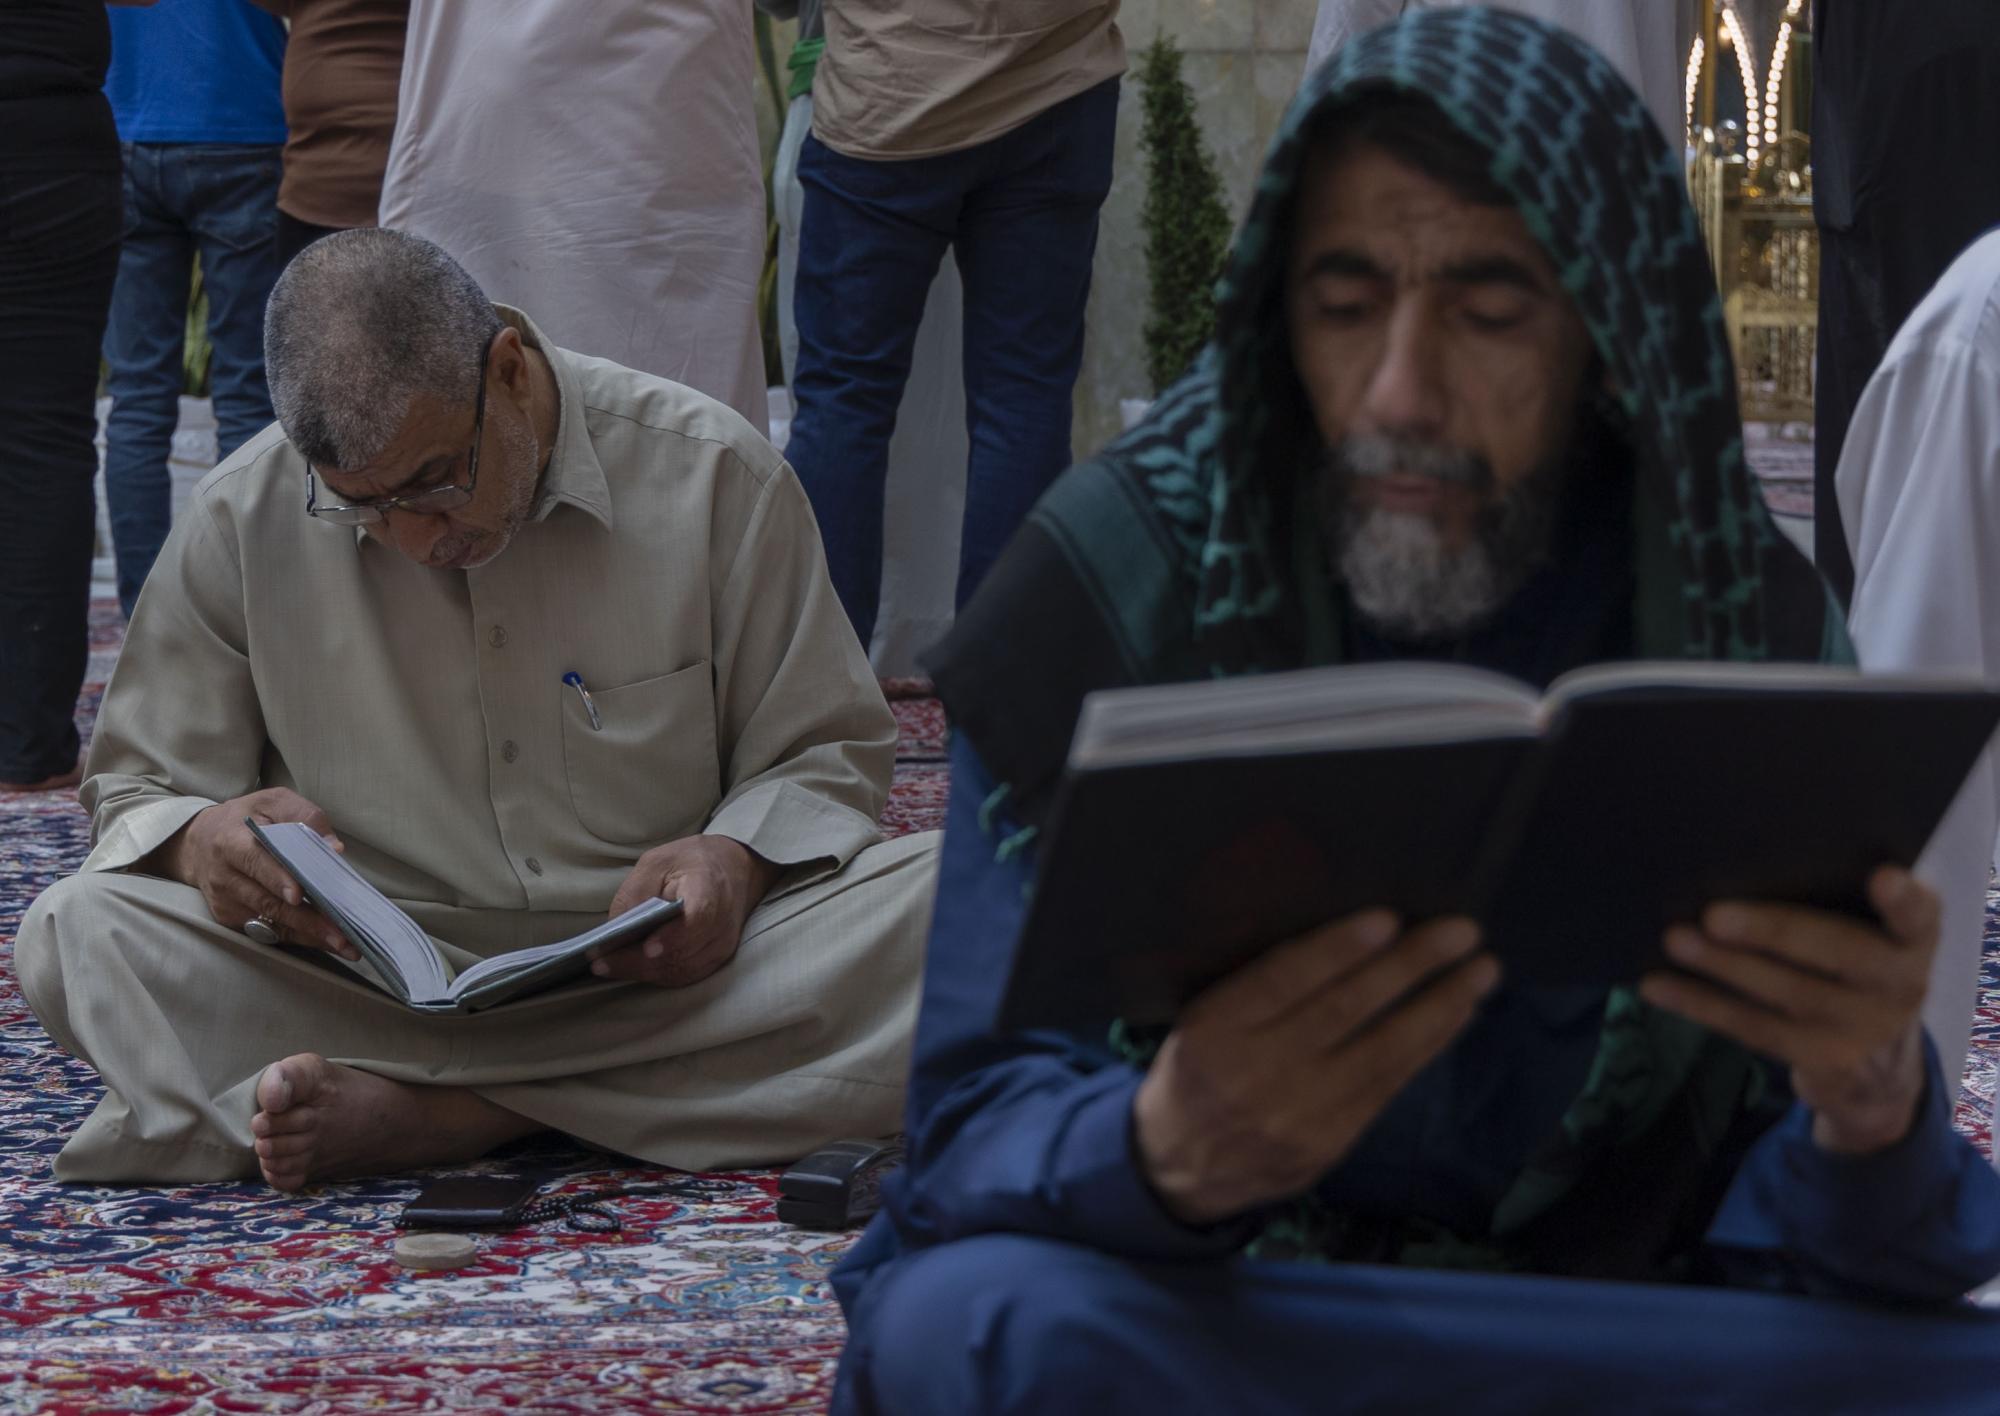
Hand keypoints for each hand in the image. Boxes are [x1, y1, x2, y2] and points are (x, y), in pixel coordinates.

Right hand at [153, 788, 353, 957]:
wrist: (199, 841)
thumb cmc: (246, 818)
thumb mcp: (272, 802)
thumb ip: (304, 817)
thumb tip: (333, 847)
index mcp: (232, 841)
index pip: (256, 862)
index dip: (278, 879)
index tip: (299, 895)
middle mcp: (224, 876)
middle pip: (267, 901)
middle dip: (307, 919)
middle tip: (341, 934)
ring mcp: (225, 902)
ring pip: (270, 922)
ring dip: (308, 935)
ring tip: (343, 944)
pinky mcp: (229, 918)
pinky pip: (267, 931)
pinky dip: (298, 936)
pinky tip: (325, 940)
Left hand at [597, 835, 781, 987]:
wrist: (734, 871)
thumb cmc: (690, 863)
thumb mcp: (657, 861)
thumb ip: (637, 893)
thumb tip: (616, 930)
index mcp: (711, 887)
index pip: (699, 917)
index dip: (675, 936)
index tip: (648, 948)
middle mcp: (723, 922)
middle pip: (683, 952)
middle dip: (639, 961)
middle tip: (601, 963)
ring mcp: (722, 944)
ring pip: (681, 970)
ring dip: (642, 973)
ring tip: (607, 967)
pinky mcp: (717, 959)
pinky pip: (684, 975)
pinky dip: (655, 976)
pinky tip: (629, 969)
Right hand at [1134, 911, 1499, 1225]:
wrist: (1178, 1167)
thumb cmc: (1197, 1069)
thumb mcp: (1201, 1020)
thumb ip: (1259, 989)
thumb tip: (1347, 937)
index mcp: (1212, 1031)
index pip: (1281, 981)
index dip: (1337, 949)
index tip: (1387, 919)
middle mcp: (1255, 1073)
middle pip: (1343, 1011)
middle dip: (1409, 967)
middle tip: (1460, 931)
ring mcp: (1297, 1114)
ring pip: (1380, 1052)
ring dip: (1440, 1006)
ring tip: (1481, 971)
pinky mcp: (1330, 1143)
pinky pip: (1389, 1086)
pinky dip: (1429, 1046)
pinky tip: (1457, 1016)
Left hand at [1639, 867, 1936, 1155]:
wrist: (1875, 1057)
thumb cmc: (1848, 960)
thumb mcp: (1862, 931)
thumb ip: (1830, 899)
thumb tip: (1733, 857)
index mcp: (1912, 936)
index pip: (1919, 913)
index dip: (1904, 898)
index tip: (1883, 876)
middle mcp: (1902, 982)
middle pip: (1838, 951)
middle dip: (1772, 931)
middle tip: (1713, 914)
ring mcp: (1865, 1028)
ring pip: (1788, 993)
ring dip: (1723, 967)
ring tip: (1674, 939)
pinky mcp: (1825, 1060)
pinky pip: (1755, 1029)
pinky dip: (1700, 1003)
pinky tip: (1656, 986)